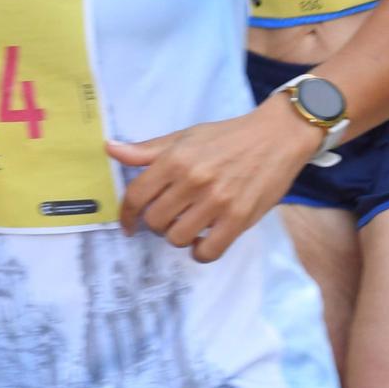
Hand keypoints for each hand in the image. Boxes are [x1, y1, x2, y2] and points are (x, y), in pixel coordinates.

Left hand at [108, 95, 321, 262]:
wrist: (278, 136)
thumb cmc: (229, 137)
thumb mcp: (186, 137)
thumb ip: (148, 149)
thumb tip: (110, 149)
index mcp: (176, 159)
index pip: (136, 197)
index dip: (126, 215)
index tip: (129, 224)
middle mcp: (193, 180)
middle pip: (155, 222)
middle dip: (158, 223)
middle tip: (172, 215)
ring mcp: (217, 201)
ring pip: (177, 238)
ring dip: (180, 235)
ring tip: (191, 224)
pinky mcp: (239, 218)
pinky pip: (207, 252)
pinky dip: (201, 251)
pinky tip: (205, 238)